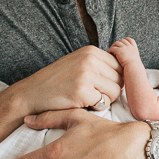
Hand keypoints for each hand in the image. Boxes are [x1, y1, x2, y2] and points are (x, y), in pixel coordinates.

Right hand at [6, 46, 121, 117]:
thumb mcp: (78, 64)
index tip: (100, 85)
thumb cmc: (56, 83)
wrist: (31, 95)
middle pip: (120, 79)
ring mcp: (86, 74)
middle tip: (94, 94)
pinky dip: (95, 107)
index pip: (120, 66)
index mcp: (91, 51)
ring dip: (105, 99)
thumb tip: (127, 72)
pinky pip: (104, 102)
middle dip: (111, 90)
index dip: (114, 79)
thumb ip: (100, 64)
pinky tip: (81, 103)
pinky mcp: (82, 90)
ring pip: (115, 91)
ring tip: (87, 98)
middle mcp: (90, 59)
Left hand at [108, 37, 140, 67]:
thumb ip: (132, 56)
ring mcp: (124, 48)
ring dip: (113, 46)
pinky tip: (108, 53)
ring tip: (111, 50)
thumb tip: (128, 58)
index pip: (130, 40)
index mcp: (134, 48)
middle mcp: (129, 46)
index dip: (125, 40)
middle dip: (118, 43)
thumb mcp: (135, 59)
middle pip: (122, 40)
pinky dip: (109, 50)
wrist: (133, 68)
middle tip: (114, 47)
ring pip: (116, 43)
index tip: (122, 42)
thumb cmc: (134, 67)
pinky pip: (112, 48)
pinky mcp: (118, 51)